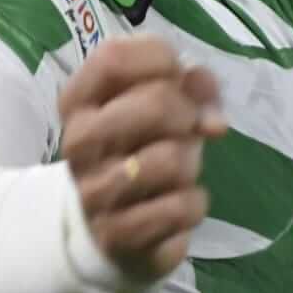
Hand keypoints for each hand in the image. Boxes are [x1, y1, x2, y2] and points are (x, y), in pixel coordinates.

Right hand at [58, 35, 227, 283]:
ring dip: (191, 162)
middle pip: (156, 103)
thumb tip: (213, 121)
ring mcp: (94, 192)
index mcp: (78, 101)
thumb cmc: (137, 146)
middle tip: (185, 128)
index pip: (114, 57)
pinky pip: (181, 207)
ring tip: (178, 169)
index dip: (161, 59)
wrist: (104, 226)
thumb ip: (191, 86)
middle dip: (187, 113)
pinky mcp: (119, 235)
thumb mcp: (157, 103)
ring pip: (172, 159)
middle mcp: (78, 143)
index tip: (174, 77)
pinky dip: (193, 203)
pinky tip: (175, 202)